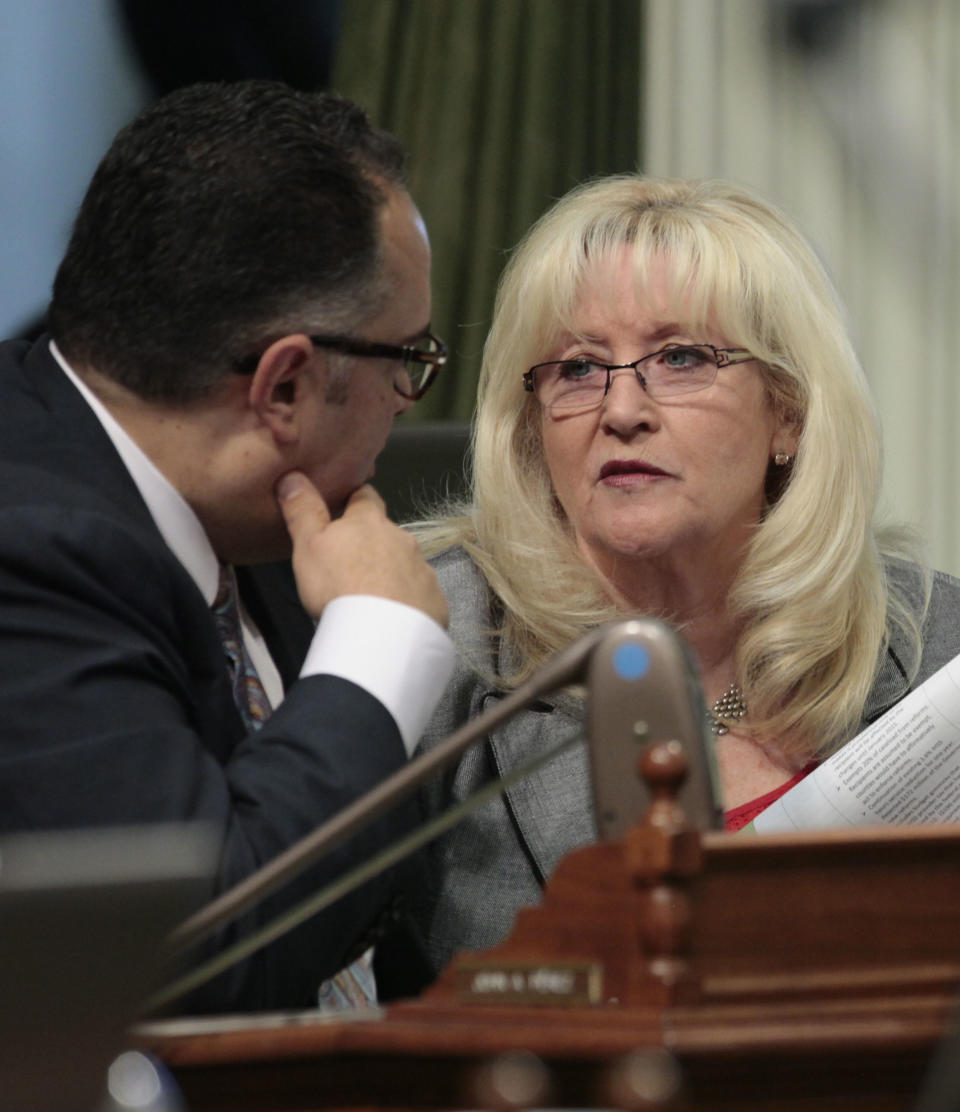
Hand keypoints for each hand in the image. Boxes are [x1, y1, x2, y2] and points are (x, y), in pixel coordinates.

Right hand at [275, 471, 448, 627]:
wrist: (381, 632)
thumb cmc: (337, 583)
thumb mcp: (308, 545)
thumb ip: (302, 510)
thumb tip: (292, 475)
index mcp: (370, 521)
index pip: (365, 496)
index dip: (355, 500)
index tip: (346, 508)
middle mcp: (402, 538)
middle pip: (387, 532)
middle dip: (374, 542)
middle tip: (353, 564)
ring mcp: (422, 568)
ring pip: (405, 562)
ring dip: (392, 571)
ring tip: (373, 595)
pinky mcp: (434, 599)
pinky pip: (420, 594)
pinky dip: (408, 600)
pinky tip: (394, 617)